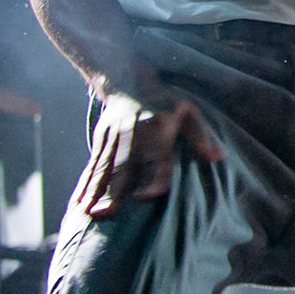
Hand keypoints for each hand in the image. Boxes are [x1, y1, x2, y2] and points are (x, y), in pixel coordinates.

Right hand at [74, 81, 224, 217]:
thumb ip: (200, 135)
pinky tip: (77, 202)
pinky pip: (92, 166)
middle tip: (106, 213)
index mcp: (158, 127)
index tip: (149, 196)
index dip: (155, 175)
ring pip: (103, 169)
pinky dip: (84, 184)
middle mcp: (133, 134)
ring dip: (94, 192)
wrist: (127, 79)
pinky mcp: (100, 141)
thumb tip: (217, 158)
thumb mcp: (187, 111)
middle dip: (114, 190)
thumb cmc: (164, 101)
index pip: (158, 156)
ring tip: (88, 214)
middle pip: (123, 166)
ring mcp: (113, 138)